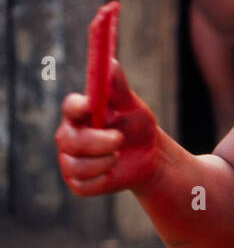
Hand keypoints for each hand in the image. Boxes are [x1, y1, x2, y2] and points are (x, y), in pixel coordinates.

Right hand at [55, 58, 161, 196]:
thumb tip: (111, 63)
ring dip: (104, 161)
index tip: (88, 106)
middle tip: (119, 139)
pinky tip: (113, 172)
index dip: (75, 107)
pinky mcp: (77, 182)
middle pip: (69, 140)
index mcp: (80, 114)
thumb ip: (119, 88)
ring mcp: (71, 160)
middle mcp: (70, 136)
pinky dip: (102, 179)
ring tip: (119, 155)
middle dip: (97, 141)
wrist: (149, 157)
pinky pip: (83, 184)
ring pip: (75, 165)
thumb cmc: (136, 126)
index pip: (69, 108)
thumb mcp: (132, 107)